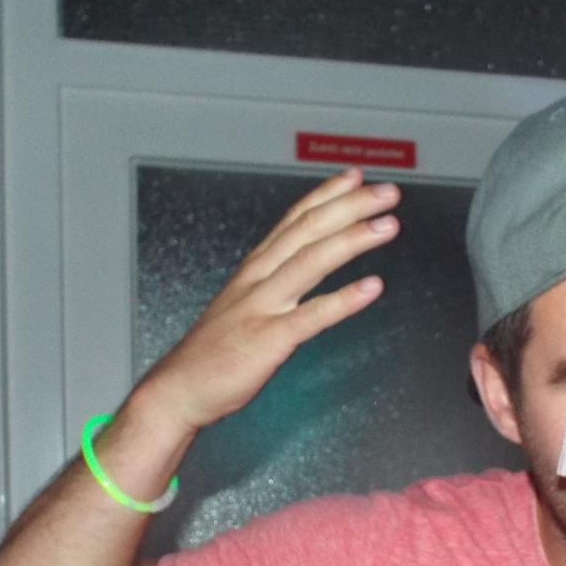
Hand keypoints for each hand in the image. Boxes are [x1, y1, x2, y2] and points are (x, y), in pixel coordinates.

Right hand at [138, 167, 400, 434]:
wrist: (178, 389)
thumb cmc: (213, 353)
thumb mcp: (243, 304)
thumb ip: (272, 283)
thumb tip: (302, 268)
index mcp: (255, 269)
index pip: (295, 219)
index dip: (327, 194)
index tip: (354, 176)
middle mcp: (259, 278)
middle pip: (308, 229)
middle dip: (350, 206)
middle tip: (386, 191)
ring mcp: (263, 307)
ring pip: (311, 261)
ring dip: (352, 239)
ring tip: (387, 225)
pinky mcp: (268, 339)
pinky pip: (312, 316)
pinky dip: (344, 299)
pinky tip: (372, 287)